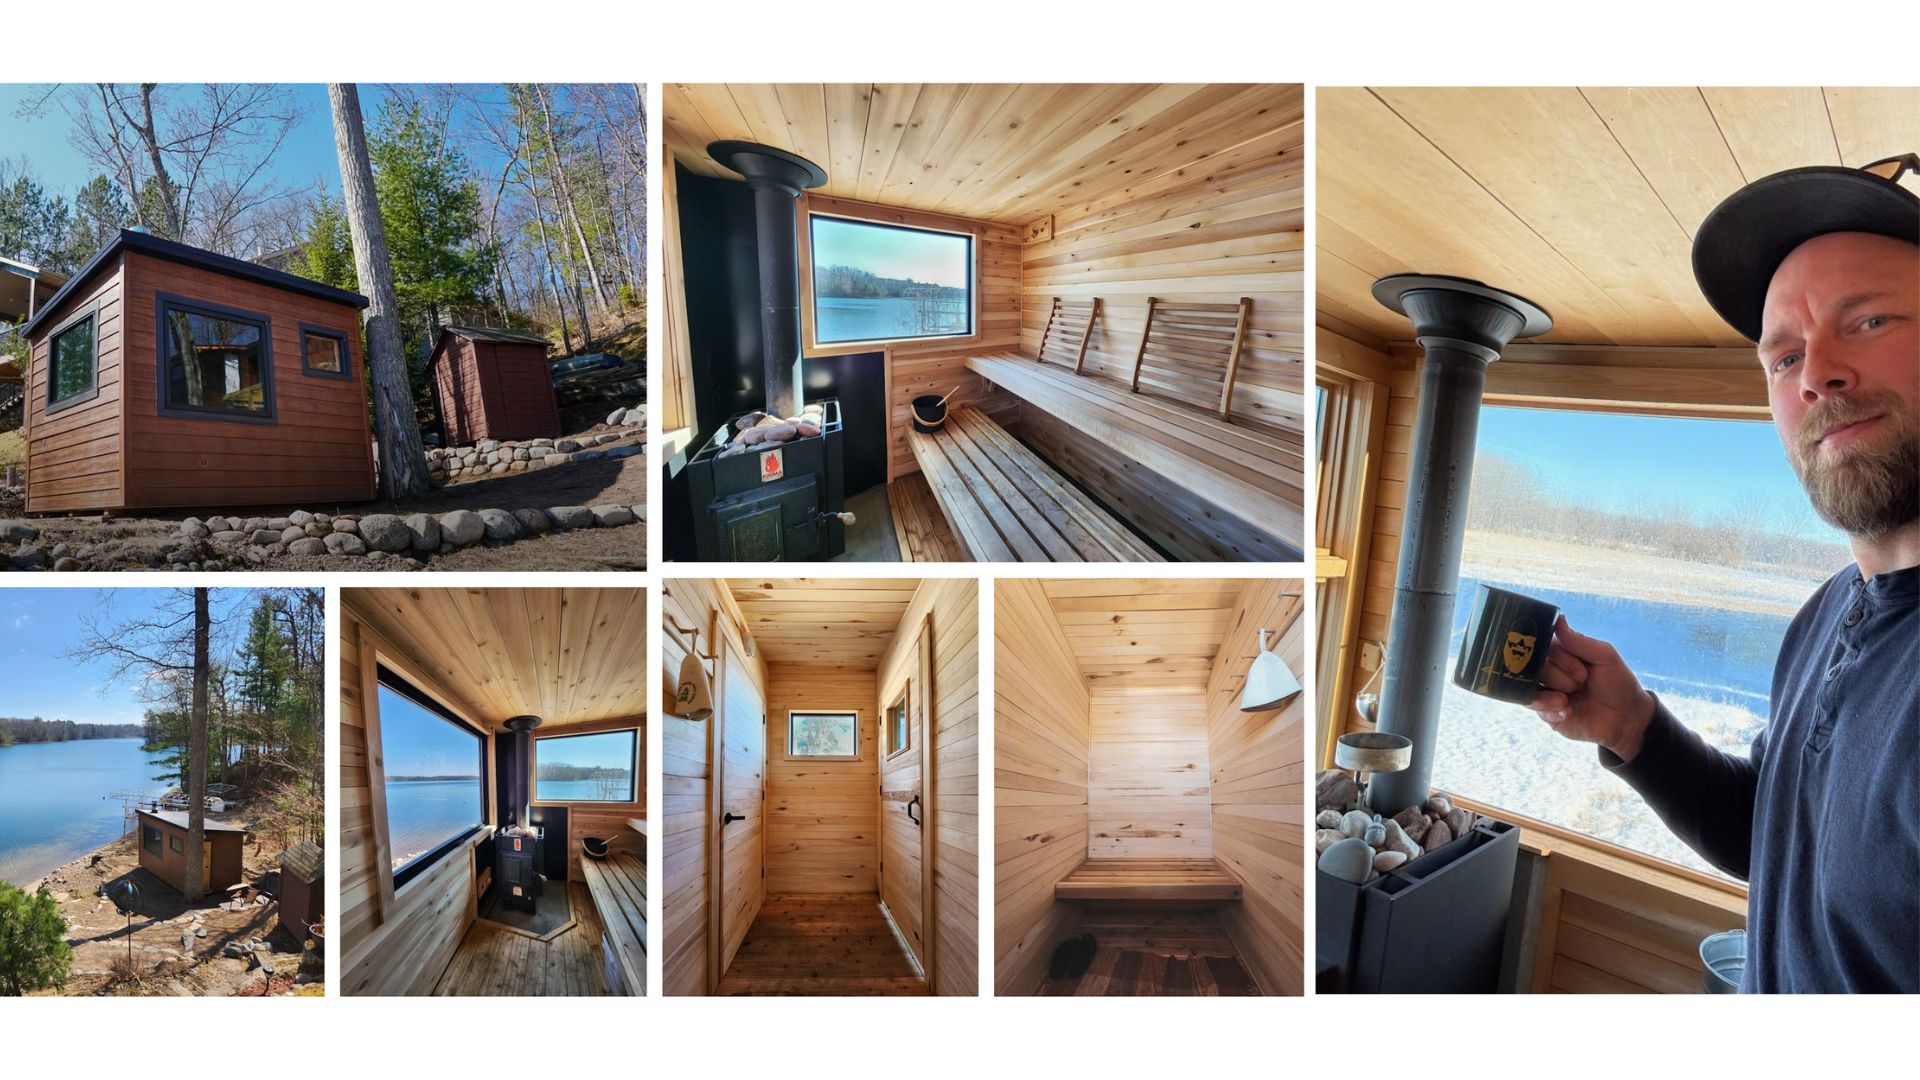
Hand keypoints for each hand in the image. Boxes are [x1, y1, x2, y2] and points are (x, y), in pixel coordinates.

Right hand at [1528, 614, 1656, 761]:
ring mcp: (1546, 691)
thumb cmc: (1618, 683)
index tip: (1583, 671)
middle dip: (1560, 678)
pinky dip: (1551, 710)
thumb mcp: (1605, 656)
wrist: (1626, 718)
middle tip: (1582, 684)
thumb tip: (1558, 618)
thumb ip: (1579, 641)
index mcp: (1562, 653)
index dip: (1560, 658)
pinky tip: (1568, 712)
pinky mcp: (1545, 712)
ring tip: (1569, 701)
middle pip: (1533, 667)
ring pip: (1529, 686)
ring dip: (1552, 695)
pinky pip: (1534, 707)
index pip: (1544, 646)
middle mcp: (1550, 670)